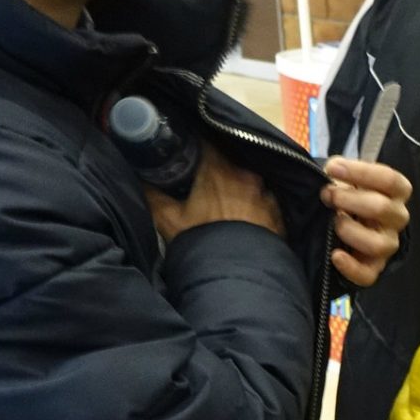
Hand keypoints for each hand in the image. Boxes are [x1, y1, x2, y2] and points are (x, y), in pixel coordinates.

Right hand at [146, 144, 282, 240]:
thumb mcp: (168, 220)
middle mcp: (248, 175)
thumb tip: (140, 179)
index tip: (187, 150)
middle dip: (217, 167)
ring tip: (225, 201)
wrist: (237, 277)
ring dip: (238, 187)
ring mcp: (267, 195)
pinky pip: (265, 202)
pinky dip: (255, 205)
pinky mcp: (279, 214)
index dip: (196, 144)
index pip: (207, 143)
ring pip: (250, 182)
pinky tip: (245, 217)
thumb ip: (152, 195)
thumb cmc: (200, 242)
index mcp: (220, 169)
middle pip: (230, 161)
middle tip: (203, 179)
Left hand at [320, 157, 411, 285]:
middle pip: (383, 208)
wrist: (342, 222)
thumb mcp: (348, 178)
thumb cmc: (347, 195)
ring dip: (351, 231)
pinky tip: (335, 255)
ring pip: (379, 244)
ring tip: (333, 223)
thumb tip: (332, 168)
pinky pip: (368, 275)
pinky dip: (351, 267)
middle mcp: (397, 218)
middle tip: (326, 195)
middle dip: (349, 199)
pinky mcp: (373, 268)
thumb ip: (342, 172)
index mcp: (397, 193)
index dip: (360, 172)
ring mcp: (387, 245)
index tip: (332, 168)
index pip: (390, 180)